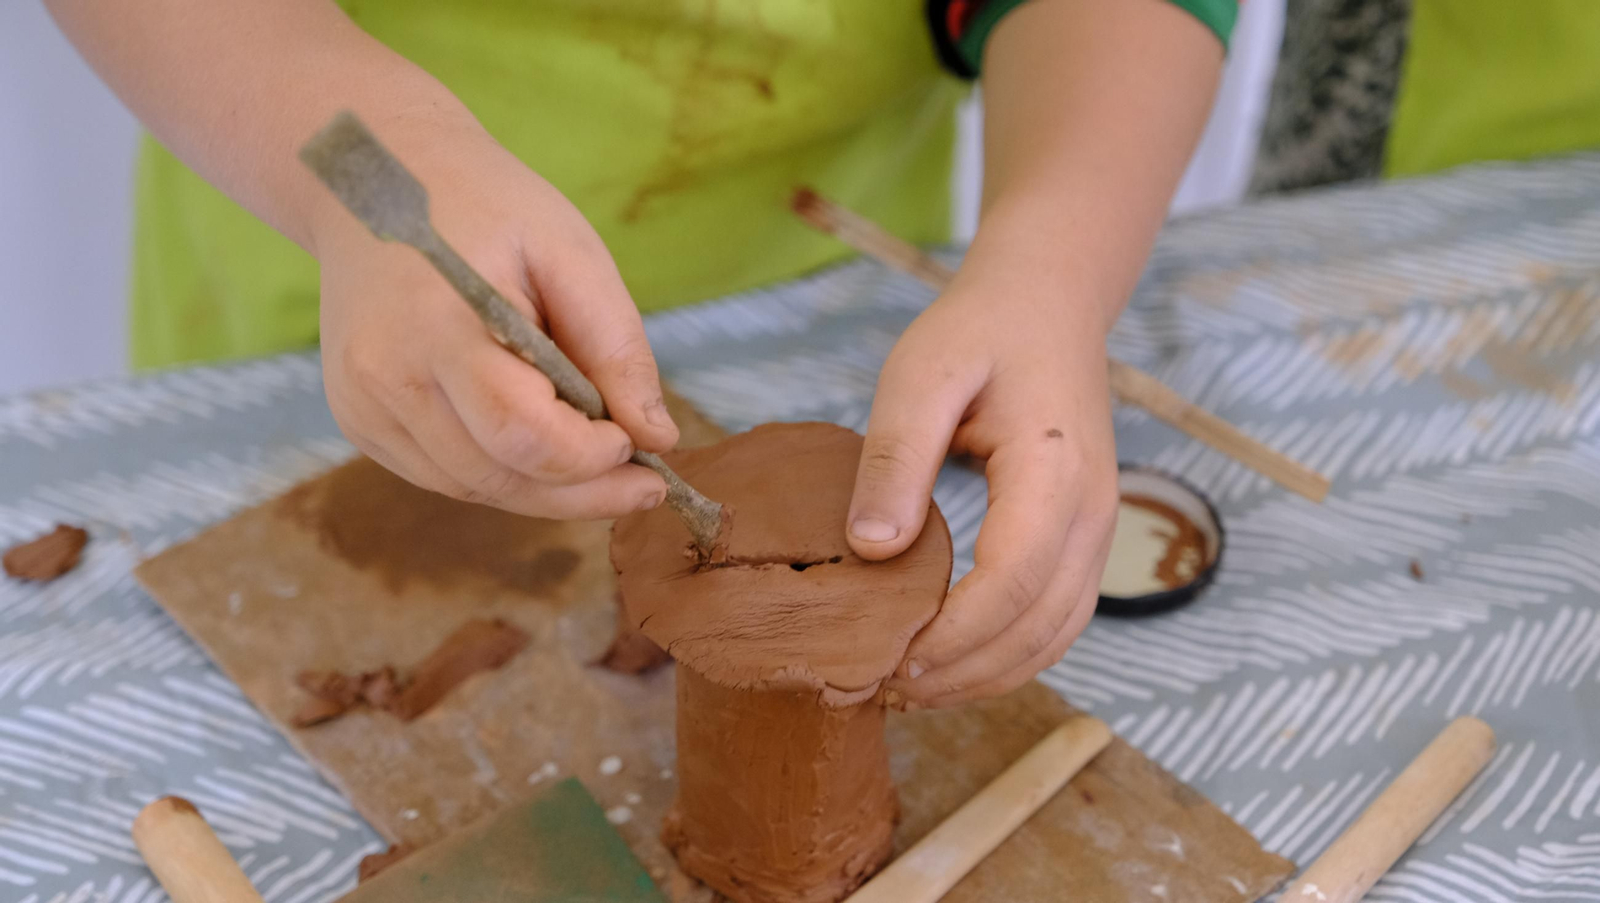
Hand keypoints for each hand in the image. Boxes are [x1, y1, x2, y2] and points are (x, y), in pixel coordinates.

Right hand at [314, 121, 678, 518]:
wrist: (376, 176)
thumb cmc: (487, 206)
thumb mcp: (570, 253)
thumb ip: (615, 346)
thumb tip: (655, 440)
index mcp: (436, 325)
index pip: (519, 431)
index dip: (588, 458)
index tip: (638, 447)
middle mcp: (383, 376)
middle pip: (497, 474)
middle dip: (579, 491)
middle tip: (641, 486)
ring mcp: (362, 404)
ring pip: (471, 487)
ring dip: (544, 491)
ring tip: (597, 466)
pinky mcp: (358, 419)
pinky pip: (444, 475)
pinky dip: (501, 474)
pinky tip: (539, 448)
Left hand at [847, 246, 1118, 707]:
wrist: (1047, 304)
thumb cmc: (978, 333)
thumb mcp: (920, 374)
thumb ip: (896, 457)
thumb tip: (873, 549)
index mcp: (1053, 471)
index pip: (1012, 581)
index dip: (952, 634)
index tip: (889, 657)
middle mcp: (1093, 512)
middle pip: (1038, 627)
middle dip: (962, 672)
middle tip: (883, 689)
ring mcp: (1099, 530)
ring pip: (1056, 636)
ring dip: (987, 676)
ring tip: (911, 690)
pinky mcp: (1086, 539)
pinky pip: (1059, 619)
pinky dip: (1011, 656)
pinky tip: (954, 664)